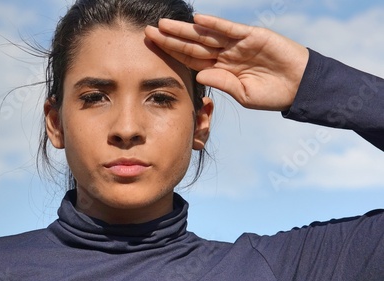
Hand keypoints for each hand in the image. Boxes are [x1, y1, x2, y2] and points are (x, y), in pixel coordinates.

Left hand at [145, 14, 308, 110]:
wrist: (300, 87)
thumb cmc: (272, 94)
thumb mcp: (244, 95)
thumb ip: (223, 83)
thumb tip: (200, 75)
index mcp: (220, 69)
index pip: (190, 60)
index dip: (172, 54)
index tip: (153, 49)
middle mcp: (225, 54)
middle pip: (192, 45)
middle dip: (170, 39)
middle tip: (148, 32)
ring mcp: (237, 44)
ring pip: (206, 35)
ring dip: (185, 30)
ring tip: (164, 25)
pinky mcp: (253, 36)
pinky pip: (230, 29)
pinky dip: (215, 25)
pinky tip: (197, 21)